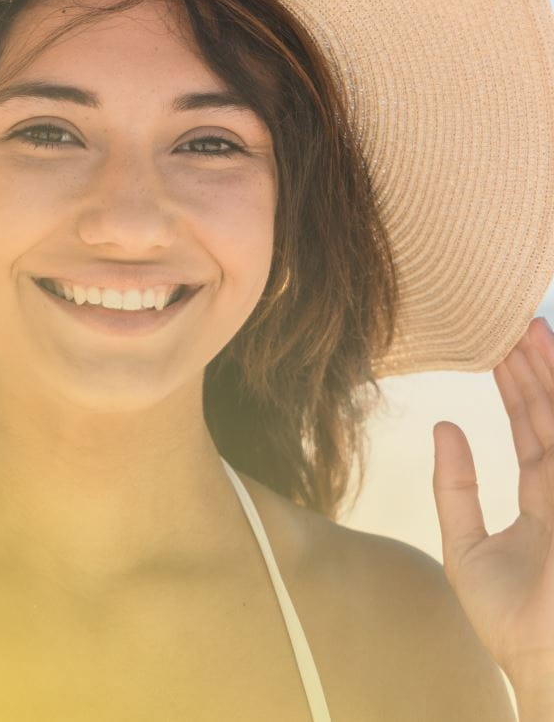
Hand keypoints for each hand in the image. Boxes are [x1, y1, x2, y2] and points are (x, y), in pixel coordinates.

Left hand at [432, 317, 553, 692]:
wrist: (541, 662)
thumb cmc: (509, 617)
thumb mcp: (466, 544)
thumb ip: (455, 486)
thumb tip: (444, 427)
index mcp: (543, 500)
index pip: (533, 431)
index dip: (519, 390)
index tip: (502, 351)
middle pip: (552, 417)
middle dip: (538, 371)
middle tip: (519, 324)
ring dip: (550, 378)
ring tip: (532, 332)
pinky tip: (547, 373)